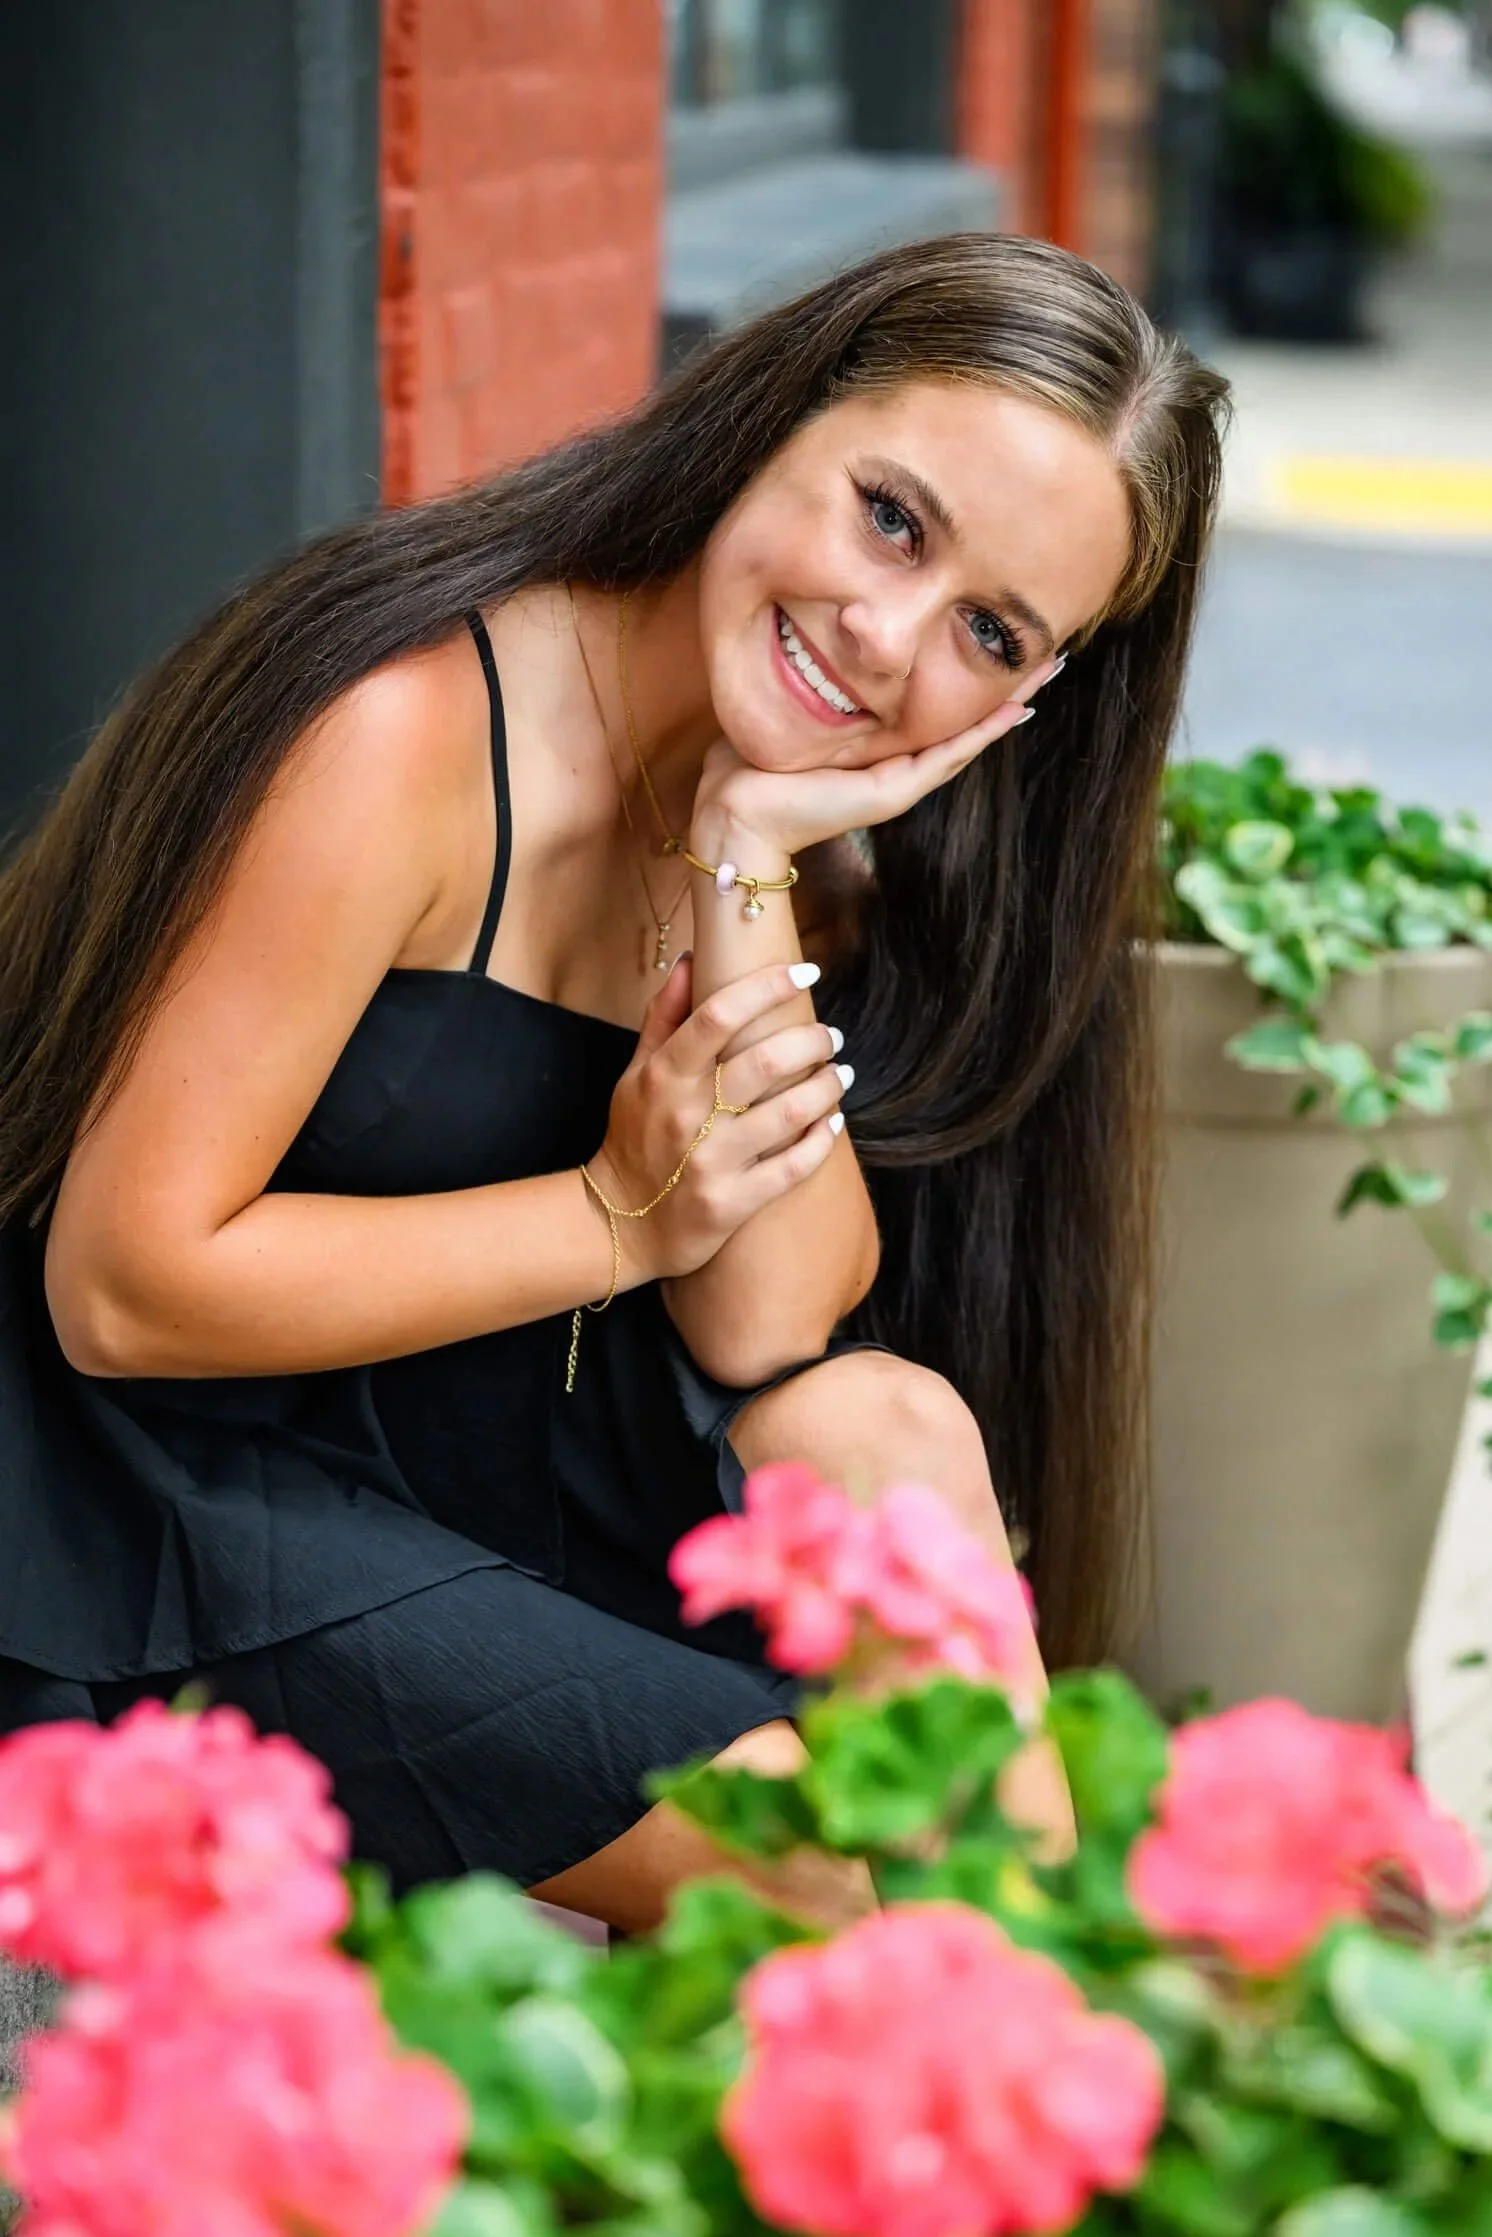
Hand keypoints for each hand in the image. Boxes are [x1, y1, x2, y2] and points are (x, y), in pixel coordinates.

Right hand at [592, 955, 847, 1280]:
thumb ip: (663, 1017)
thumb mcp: (636, 1075)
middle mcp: (687, 1116)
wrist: (620, 1224)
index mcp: (664, 1077)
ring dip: (827, 1086)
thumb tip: (688, 959)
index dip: (767, 986)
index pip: (718, 1015)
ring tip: (840, 1073)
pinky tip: (833, 1121)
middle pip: (764, 1061)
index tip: (804, 971)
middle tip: (829, 1036)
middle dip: (811, 1041)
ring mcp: (711, 1162)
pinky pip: (793, 1167)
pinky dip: (822, 1139)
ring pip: (789, 1112)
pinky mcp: (732, 1203)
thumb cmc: (633, 1140)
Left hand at [693, 659, 1062, 857]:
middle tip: (1047, 653)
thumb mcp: (788, 711)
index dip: (967, 672)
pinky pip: (949, 755)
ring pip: (967, 735)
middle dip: (1004, 684)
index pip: (933, 706)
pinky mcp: (893, 793)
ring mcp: (900, 782)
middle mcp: (896, 766)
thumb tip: (802, 642)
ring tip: (1046, 671)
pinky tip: (1013, 708)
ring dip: (1007, 703)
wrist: (734, 811)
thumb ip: (807, 684)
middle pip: (963, 719)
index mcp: (874, 749)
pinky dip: (982, 731)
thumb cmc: (748, 764)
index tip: (997, 637)